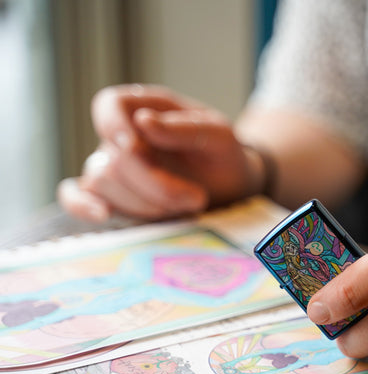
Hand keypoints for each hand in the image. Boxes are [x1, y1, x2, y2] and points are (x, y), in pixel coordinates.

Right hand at [58, 84, 265, 221]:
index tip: (136, 148)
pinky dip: (81, 205)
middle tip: (196, 198)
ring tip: (186, 206)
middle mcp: (124, 136)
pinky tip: (104, 214)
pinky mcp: (113, 195)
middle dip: (153, 184)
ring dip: (145, 202)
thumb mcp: (219, 136)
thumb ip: (185, 128)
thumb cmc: (223, 154)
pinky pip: (76, 196)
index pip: (110, 104)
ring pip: (101, 182)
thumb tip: (142, 121)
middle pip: (112, 157)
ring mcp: (115, 166)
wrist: (231, 187)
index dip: (114, 126)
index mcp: (147, 108)